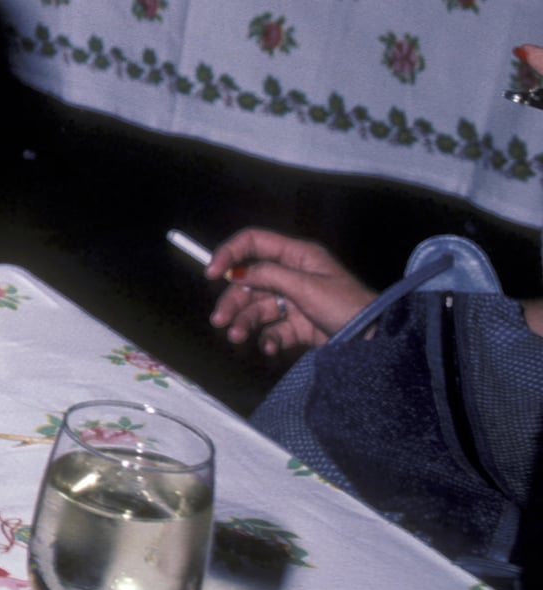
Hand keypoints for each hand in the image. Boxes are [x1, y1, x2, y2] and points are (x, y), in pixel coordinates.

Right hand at [205, 227, 374, 355]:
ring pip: (259, 306)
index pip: (254, 243)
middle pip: (251, 280)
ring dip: (245, 321)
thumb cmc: (346, 306)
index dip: (230, 253)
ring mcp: (296, 302)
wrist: (376, 342)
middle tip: (220, 320)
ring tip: (238, 337)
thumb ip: (269, 276)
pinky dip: (268, 337)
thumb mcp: (306, 286)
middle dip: (233, 299)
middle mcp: (293, 275)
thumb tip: (236, 272)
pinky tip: (269, 346)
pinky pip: (274, 329)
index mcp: (297, 256)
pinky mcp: (300, 326)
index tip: (212, 273)